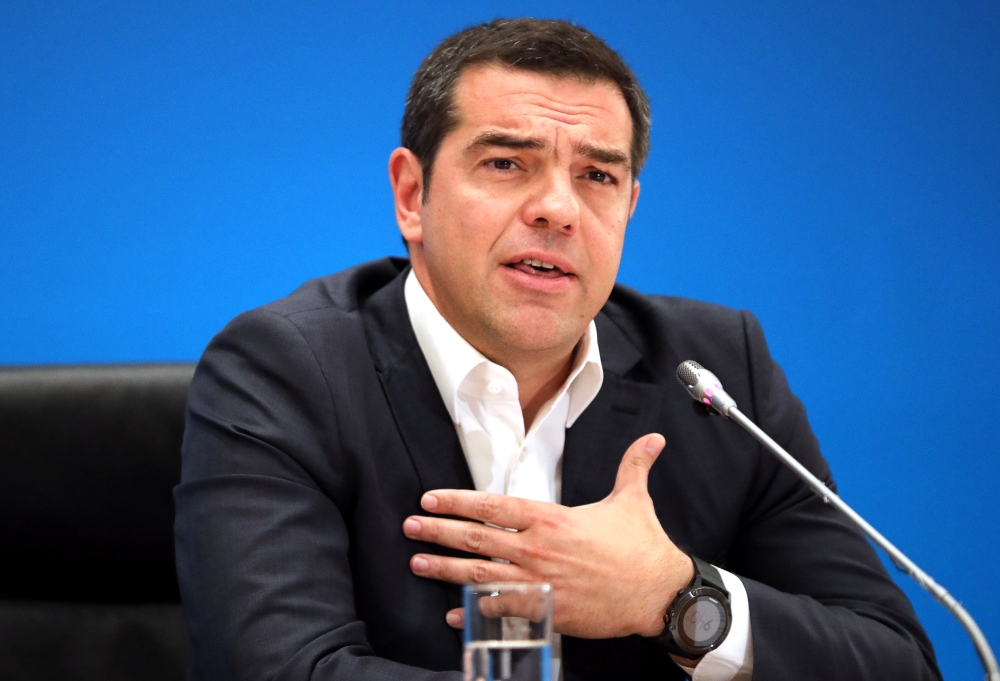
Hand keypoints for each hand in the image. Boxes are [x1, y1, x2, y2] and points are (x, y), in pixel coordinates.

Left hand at [401, 433, 694, 638]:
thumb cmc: (643, 547)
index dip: (458, 501)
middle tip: (410, 528)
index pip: (493, 506)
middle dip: (438, 532)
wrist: (658, 592)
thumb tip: (654, 440)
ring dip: (446, 570)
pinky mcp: (547, 611)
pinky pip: (501, 611)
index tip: (430, 499)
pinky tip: (453, 613)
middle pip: (476, 538)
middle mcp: (538, 548)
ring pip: (480, 575)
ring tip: (418, 564)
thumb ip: (633, 466)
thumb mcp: (633, 499)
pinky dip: (475, 612)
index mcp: (550, 518)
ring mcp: (539, 582)